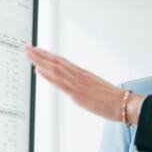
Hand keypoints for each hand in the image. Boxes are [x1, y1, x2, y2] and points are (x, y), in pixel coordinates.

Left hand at [25, 45, 145, 123]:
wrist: (124, 104)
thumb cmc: (113, 99)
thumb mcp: (95, 88)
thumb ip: (83, 85)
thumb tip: (73, 86)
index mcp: (83, 74)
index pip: (61, 61)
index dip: (48, 55)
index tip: (37, 50)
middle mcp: (79, 75)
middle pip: (56, 61)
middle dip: (40, 54)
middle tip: (27, 47)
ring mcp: (78, 83)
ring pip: (55, 68)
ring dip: (40, 59)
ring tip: (28, 53)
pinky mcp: (78, 93)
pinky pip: (60, 82)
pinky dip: (48, 75)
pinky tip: (38, 69)